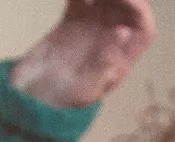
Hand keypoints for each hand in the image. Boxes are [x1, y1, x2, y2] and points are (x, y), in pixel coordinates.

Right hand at [12, 0, 154, 107]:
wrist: (31, 97)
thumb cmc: (61, 99)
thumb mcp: (84, 88)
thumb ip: (104, 62)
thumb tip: (122, 31)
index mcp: (122, 57)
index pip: (143, 27)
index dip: (140, 8)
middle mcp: (111, 38)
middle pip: (128, 7)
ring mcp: (93, 26)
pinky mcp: (73, 19)